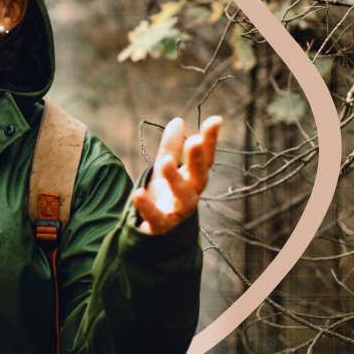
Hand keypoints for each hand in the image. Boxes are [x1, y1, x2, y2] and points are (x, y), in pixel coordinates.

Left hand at [133, 115, 220, 234]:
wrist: (156, 232)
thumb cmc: (165, 197)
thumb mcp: (166, 168)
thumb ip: (171, 147)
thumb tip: (178, 121)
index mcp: (193, 179)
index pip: (206, 158)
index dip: (211, 141)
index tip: (215, 120)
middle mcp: (191, 195)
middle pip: (199, 177)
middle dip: (197, 160)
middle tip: (195, 141)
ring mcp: (178, 212)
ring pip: (183, 198)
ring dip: (175, 180)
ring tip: (165, 163)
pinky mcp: (162, 227)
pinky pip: (157, 218)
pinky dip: (147, 207)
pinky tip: (138, 194)